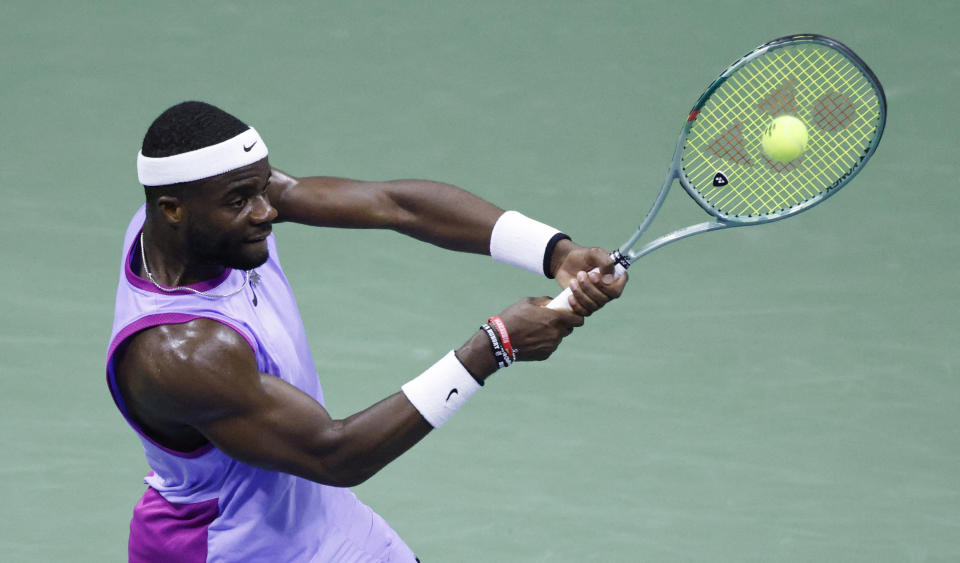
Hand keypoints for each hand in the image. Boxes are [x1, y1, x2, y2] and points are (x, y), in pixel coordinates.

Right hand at [455, 298, 583, 380]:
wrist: (500, 341)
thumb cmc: (512, 318)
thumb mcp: (527, 302)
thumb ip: (544, 301)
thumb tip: (553, 302)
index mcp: (555, 318)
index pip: (578, 320)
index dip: (575, 316)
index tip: (570, 314)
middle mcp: (556, 333)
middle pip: (569, 329)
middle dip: (562, 324)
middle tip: (549, 321)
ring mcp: (551, 346)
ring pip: (558, 338)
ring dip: (552, 333)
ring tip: (536, 330)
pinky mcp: (545, 355)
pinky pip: (550, 346)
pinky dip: (544, 343)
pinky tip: (532, 339)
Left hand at [549, 240, 627, 315]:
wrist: (565, 262)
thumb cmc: (582, 256)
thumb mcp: (594, 253)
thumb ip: (605, 262)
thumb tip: (609, 280)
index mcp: (615, 277)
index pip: (617, 289)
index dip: (607, 286)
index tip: (593, 275)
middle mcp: (609, 290)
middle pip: (605, 298)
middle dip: (589, 287)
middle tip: (580, 274)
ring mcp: (598, 299)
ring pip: (594, 305)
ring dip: (581, 293)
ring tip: (573, 281)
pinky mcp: (586, 305)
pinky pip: (585, 312)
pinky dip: (577, 305)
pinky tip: (570, 295)